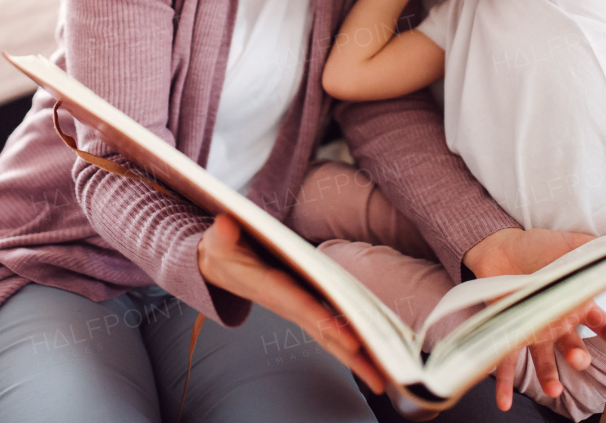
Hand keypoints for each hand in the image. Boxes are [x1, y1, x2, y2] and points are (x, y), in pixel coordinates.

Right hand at [198, 214, 385, 393]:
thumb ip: (222, 235)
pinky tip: (375, 353)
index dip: (328, 324)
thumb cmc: (222, 250)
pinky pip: (333, 327)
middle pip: (326, 333)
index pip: (305, 308)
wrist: (217, 265)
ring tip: (388, 378)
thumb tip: (224, 224)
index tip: (354, 342)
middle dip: (354, 358)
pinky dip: (354, 341)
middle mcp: (290, 304)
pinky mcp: (306, 304)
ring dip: (359, 358)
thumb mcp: (218, 241)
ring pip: (332, 336)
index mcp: (273, 288)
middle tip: (384, 381)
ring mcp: (300, 307)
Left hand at [463, 228, 605, 409]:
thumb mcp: (570, 245)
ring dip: (549, 377)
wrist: (501, 247)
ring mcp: (534, 331)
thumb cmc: (539, 247)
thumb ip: (595, 249)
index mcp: (576, 305)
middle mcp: (558, 324)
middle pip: (573, 347)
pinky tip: (504, 403)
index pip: (601, 325)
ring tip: (553, 390)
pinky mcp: (508, 332)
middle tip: (578, 360)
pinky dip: (505, 384)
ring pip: (544, 360)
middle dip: (577, 357)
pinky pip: (507, 361)